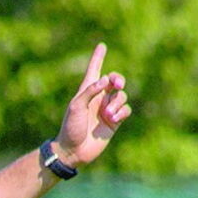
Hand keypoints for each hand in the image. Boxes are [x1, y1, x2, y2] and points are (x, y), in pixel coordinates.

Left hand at [56, 42, 130, 168]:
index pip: (94, 71)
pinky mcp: (115, 121)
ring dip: (117, 102)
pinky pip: (126, 110)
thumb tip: (106, 79)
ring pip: (122, 95)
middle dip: (118, 79)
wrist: (74, 151)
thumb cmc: (71, 127)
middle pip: (115, 80)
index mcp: (86, 91)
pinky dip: (122, 111)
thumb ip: (90, 91)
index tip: (101, 46)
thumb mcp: (76, 106)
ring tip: (107, 114)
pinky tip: (113, 119)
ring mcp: (107, 109)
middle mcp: (98, 98)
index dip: (98, 58)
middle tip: (117, 84)